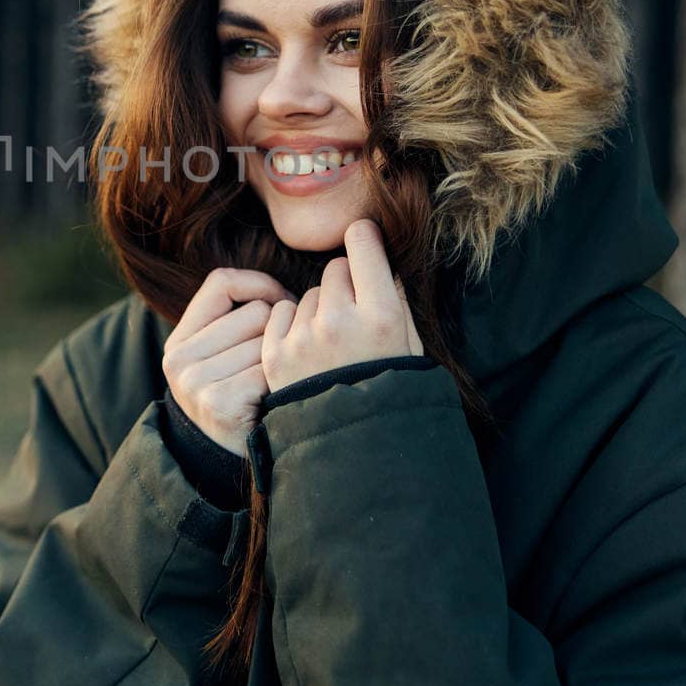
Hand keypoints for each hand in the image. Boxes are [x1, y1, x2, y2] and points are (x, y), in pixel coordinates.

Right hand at [162, 268, 296, 454]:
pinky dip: (282, 382)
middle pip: (254, 311)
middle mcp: (179, 359)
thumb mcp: (222, 359)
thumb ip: (236, 320)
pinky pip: (270, 369)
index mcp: (178, 341)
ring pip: (267, 339)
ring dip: (282, 359)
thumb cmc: (241, 400)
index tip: (281, 301)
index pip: (221, 282)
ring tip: (276, 383)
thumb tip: (282, 288)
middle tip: (283, 357)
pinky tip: (276, 400)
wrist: (233, 466)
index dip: (259, 284)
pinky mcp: (220, 403)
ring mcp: (196, 382)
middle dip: (279, 330)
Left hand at [261, 219, 423, 391]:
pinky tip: (310, 350)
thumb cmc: (391, 391)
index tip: (364, 241)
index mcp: (382, 316)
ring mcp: (304, 338)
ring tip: (334, 345)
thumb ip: (396, 299)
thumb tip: (380, 258)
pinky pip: (282, 311)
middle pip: (335, 269)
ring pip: (309, 293)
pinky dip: (294, 324)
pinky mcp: (276, 352)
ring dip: (320, 309)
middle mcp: (340, 322)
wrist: (354, 446)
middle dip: (346, 284)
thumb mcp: (409, 346)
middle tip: (355, 315)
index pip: (362, 243)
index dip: (364, 240)